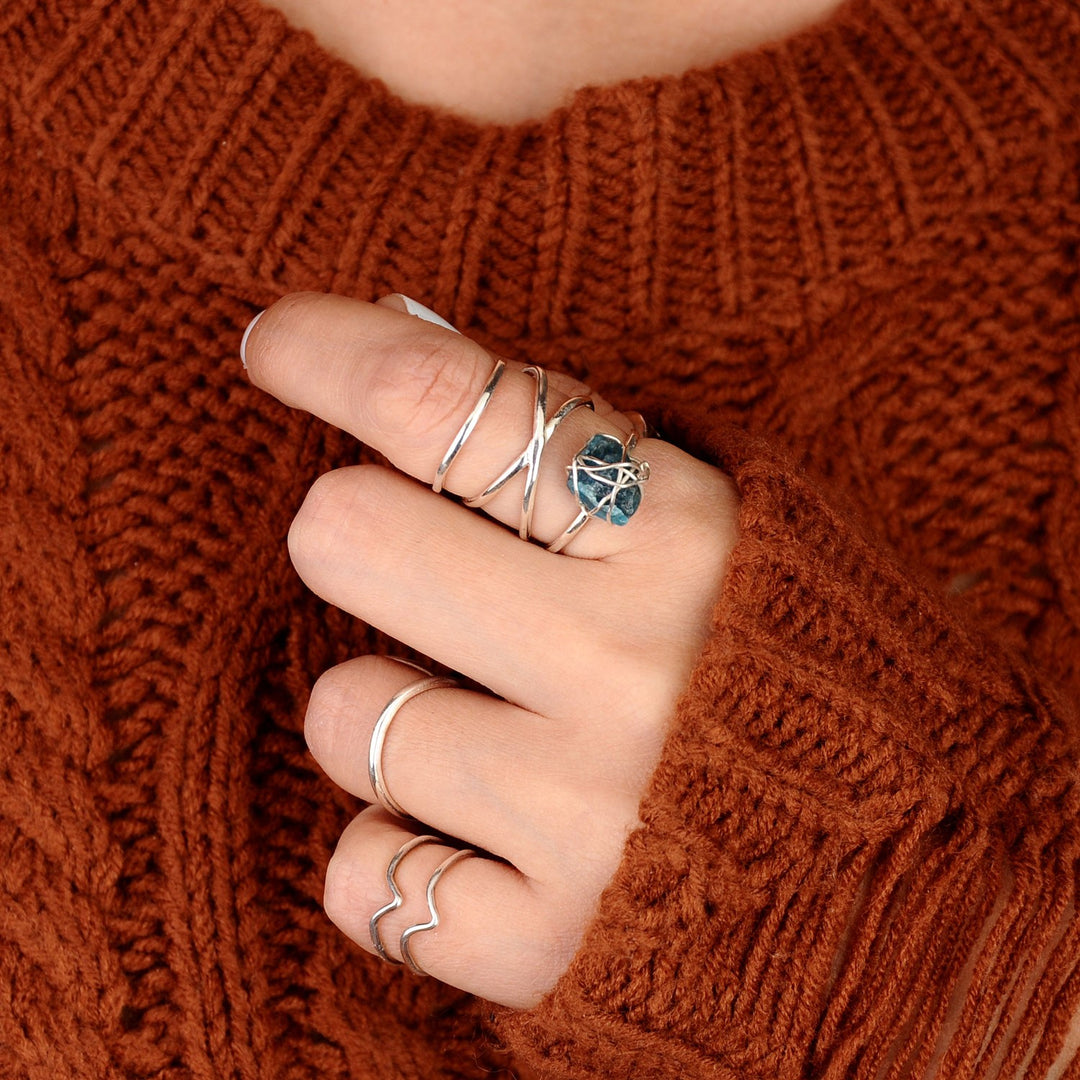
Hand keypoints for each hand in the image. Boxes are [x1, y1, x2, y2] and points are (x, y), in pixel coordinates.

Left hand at [242, 291, 738, 1008]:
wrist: (917, 868)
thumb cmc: (797, 664)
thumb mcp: (719, 519)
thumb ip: (569, 430)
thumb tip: (400, 329)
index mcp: (683, 536)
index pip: (451, 405)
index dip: (332, 354)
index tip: (278, 344)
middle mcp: (630, 667)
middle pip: (345, 538)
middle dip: (358, 536)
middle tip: (417, 567)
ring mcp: (588, 815)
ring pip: (342, 717)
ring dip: (390, 713)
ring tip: (491, 731)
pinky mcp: (552, 945)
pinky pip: (364, 880)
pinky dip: (400, 856)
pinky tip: (481, 843)